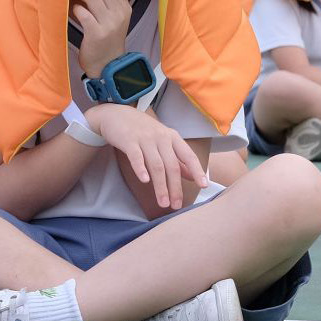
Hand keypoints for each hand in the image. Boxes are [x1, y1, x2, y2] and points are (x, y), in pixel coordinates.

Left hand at [70, 0, 132, 78]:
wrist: (108, 64)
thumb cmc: (105, 39)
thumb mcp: (111, 18)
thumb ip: (103, 0)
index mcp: (125, 7)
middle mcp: (120, 13)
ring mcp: (110, 24)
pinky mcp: (97, 34)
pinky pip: (84, 13)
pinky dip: (75, 8)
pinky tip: (72, 9)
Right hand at [88, 103, 204, 211]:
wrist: (117, 115)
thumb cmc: (143, 130)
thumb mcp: (163, 141)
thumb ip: (178, 158)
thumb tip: (193, 176)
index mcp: (172, 137)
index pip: (188, 156)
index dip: (197, 171)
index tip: (203, 186)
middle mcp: (161, 137)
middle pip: (172, 166)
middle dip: (175, 187)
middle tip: (176, 205)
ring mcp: (145, 139)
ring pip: (156, 165)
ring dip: (160, 186)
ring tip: (162, 203)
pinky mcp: (129, 141)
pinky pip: (136, 156)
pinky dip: (141, 169)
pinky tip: (144, 181)